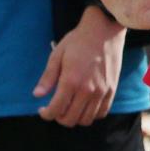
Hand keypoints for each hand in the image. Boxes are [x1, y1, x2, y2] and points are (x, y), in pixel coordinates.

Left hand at [34, 5, 125, 125]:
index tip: (43, 109)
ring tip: (70, 107)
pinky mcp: (112, 90)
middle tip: (55, 108)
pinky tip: (85, 106)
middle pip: (70, 119)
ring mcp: (102, 91)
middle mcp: (87, 90)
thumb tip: (37, 95)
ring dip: (75, 118)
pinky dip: (91, 115)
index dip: (46, 114)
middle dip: (59, 117)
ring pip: (86, 119)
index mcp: (71, 81)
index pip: (56, 110)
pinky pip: (102, 113)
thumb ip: (48, 77)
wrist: (104, 31)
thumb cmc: (78, 41)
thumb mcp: (57, 55)